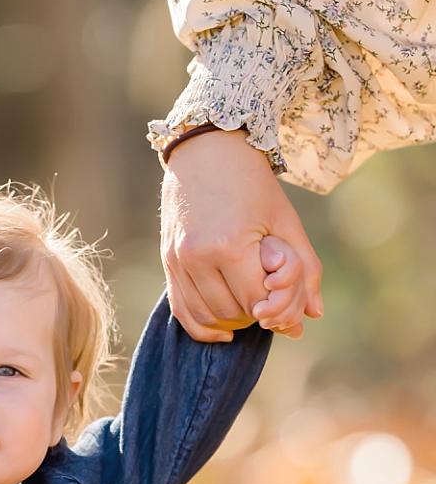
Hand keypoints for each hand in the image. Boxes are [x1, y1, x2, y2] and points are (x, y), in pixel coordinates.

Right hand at [161, 129, 321, 340]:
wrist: (206, 153)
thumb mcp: (285, 220)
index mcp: (230, 246)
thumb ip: (305, 267)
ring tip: (250, 313)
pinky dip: (202, 326)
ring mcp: (177, 261)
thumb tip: (314, 314)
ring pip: (205, 315)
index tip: (286, 301)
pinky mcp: (168, 262)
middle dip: (255, 316)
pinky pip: (181, 310)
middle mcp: (198, 257)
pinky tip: (222, 330)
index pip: (256, 300)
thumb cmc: (253, 184)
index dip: (276, 308)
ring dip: (231, 321)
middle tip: (271, 308)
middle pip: (230, 311)